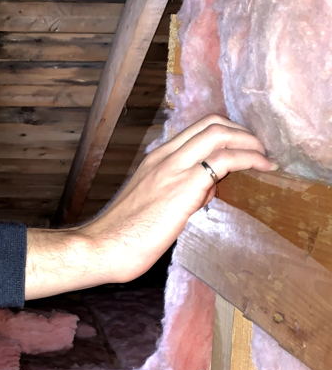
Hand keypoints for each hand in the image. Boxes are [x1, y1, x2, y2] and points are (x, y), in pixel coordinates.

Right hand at [25, 115, 275, 298]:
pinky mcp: (184, 186)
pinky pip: (224, 159)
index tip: (242, 149)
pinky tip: (264, 168)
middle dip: (242, 132)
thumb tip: (206, 190)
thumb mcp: (152, 206)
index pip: (195, 131)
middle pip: (210, 123)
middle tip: (259, 150)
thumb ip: (178, 192)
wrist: (103, 246)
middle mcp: (163, 157)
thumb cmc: (123, 235)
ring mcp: (173, 168)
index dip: (225, 133)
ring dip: (250, 141)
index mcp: (154, 160)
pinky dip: (250, 158)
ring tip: (266, 158)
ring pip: (219, 133)